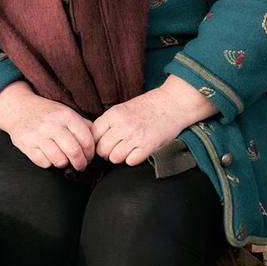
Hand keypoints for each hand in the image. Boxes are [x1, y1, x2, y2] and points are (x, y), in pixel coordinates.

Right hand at [0, 81, 95, 169]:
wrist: (19, 108)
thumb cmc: (48, 113)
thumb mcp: (66, 112)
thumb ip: (83, 125)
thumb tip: (98, 141)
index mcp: (66, 116)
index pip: (86, 140)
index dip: (91, 153)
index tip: (89, 157)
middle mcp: (52, 125)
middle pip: (74, 152)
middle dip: (81, 164)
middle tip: (81, 166)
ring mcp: (38, 135)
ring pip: (59, 160)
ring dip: (64, 164)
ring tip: (64, 160)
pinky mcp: (26, 145)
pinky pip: (44, 163)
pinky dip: (49, 163)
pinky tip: (49, 156)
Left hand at [92, 75, 217, 165]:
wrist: (173, 103)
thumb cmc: (148, 106)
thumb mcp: (123, 108)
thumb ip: (109, 122)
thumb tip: (94, 138)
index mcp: (114, 114)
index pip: (94, 135)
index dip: (96, 142)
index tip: (102, 143)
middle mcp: (122, 125)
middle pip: (102, 149)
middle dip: (106, 153)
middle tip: (114, 149)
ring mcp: (135, 136)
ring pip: (114, 158)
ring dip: (119, 157)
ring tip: (127, 150)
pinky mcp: (148, 146)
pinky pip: (130, 162)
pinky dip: (132, 160)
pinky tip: (137, 152)